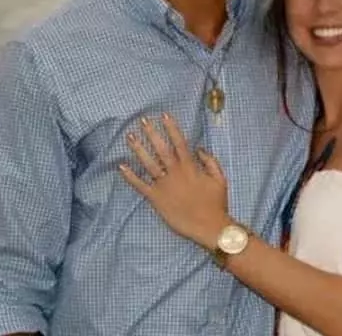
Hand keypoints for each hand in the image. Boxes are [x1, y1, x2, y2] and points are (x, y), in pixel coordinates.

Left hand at [118, 113, 230, 248]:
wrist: (209, 226)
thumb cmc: (216, 203)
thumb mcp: (220, 179)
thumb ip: (210, 162)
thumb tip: (199, 148)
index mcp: (190, 167)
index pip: (179, 142)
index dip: (172, 128)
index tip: (164, 115)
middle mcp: (175, 173)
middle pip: (161, 149)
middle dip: (152, 133)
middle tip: (142, 120)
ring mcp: (164, 185)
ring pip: (148, 163)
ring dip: (138, 149)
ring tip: (129, 137)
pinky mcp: (156, 199)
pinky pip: (140, 186)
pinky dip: (130, 176)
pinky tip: (121, 166)